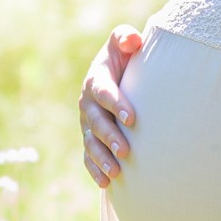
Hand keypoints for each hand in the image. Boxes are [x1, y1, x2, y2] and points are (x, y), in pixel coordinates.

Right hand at [79, 24, 142, 187]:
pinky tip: (106, 183)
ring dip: (102, 158)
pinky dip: (95, 170)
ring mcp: (87, 124)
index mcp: (96, 80)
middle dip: (110, 137)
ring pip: (91, 143)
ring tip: (117, 172)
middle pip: (96, 122)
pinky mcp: (90, 140)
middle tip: (127, 150)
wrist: (116, 77)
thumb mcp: (123, 43)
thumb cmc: (124, 59)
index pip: (104, 92)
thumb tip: (133, 40)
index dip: (116, 104)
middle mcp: (88, 104)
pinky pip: (88, 157)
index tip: (133, 118)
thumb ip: (125, 37)